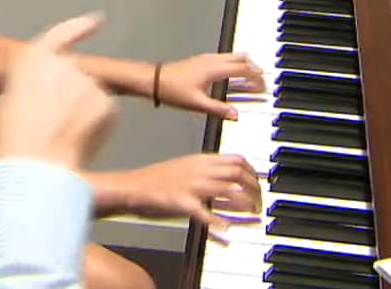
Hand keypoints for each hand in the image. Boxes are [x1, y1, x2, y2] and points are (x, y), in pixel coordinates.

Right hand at [0, 14, 116, 170]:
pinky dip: (96, 127)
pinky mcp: (107, 105)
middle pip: (75, 75)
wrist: (33, 167)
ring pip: (90, 97)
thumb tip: (36, 93)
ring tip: (61, 139)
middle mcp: (66, 63)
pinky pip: (104, 115)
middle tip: (55, 125)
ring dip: (82, 113)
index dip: (80, 27)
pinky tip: (77, 144)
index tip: (97, 21)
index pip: (62, 34)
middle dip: (70, 95)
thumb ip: (25, 86)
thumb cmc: (9, 139)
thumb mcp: (4, 102)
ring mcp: (89, 83)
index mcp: (35, 59)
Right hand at [113, 153, 260, 230]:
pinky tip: (226, 231)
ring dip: (244, 203)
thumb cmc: (155, 180)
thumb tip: (225, 179)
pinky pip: (204, 213)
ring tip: (251, 214)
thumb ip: (205, 171)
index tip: (259, 184)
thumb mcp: (184, 167)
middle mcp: (198, 170)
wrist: (131, 186)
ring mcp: (191, 186)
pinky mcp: (181, 203)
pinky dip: (218, 222)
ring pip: (228, 190)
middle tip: (258, 202)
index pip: (236, 159)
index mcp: (200, 160)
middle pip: (237, 174)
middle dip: (255, 189)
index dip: (253, 172)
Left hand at [158, 52, 264, 119]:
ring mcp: (206, 58)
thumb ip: (219, 109)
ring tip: (251, 77)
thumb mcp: (198, 104)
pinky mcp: (201, 61)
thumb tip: (235, 115)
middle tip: (262, 80)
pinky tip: (232, 75)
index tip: (264, 86)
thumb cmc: (172, 90)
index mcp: (215, 69)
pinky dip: (234, 65)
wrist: (154, 80)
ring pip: (233, 56)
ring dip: (245, 65)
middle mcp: (212, 60)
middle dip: (255, 68)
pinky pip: (224, 59)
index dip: (257, 77)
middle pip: (242, 58)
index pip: (244, 68)